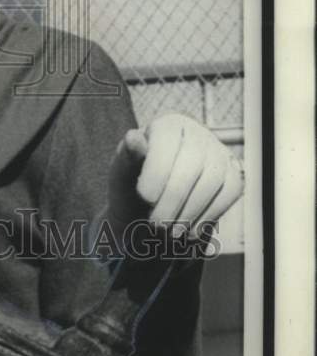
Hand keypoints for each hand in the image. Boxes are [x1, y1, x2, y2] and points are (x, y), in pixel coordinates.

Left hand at [107, 112, 243, 239]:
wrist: (152, 204)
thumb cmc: (133, 182)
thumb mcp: (122, 170)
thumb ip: (127, 156)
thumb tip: (133, 139)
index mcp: (168, 124)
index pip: (168, 140)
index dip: (158, 169)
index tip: (145, 198)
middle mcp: (198, 133)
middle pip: (193, 163)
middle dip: (173, 198)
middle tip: (156, 223)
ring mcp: (219, 154)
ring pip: (213, 180)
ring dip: (190, 211)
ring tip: (169, 231)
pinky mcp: (233, 176)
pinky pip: (229, 193)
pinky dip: (208, 216)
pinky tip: (188, 231)